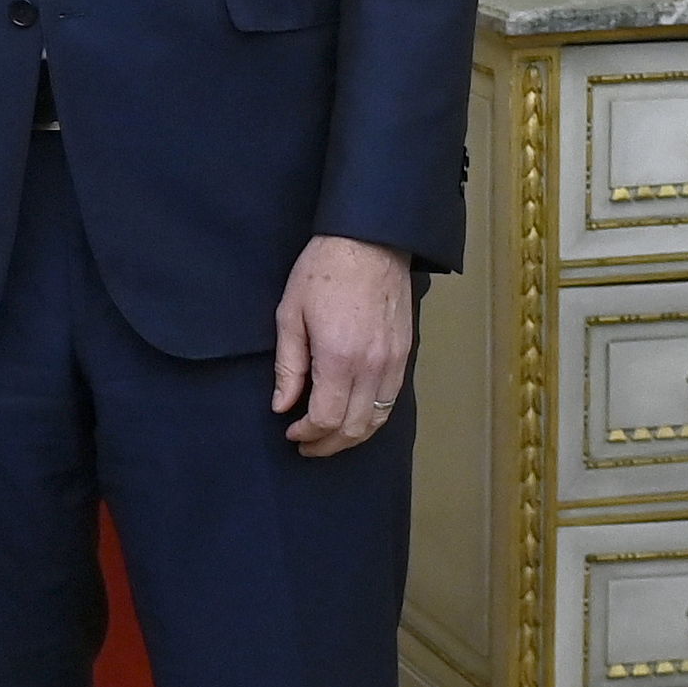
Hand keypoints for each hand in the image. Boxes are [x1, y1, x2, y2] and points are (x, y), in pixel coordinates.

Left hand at [272, 235, 416, 455]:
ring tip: (328, 437)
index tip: (291, 432)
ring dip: (352, 436)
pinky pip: (391, 400)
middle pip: (354, 428)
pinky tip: (353, 415)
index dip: (307, 434)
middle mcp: (372, 366)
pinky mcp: (405, 354)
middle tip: (306, 445)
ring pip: (377, 420)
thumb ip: (288, 367)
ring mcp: (394, 362)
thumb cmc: (324, 271)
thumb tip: (282, 406)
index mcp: (339, 358)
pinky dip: (372, 417)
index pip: (327, 418)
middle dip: (328, 444)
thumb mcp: (290, 315)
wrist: (370, 241)